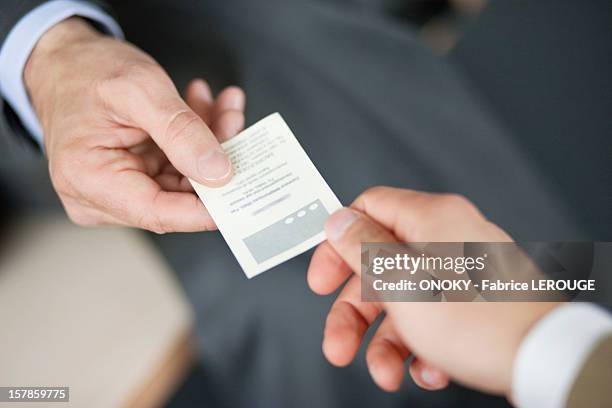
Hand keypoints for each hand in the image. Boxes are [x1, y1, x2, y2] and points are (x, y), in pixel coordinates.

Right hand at [25, 18, 245, 231]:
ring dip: (211, 143)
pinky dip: (198, 138)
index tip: (245, 190)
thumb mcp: (139, 90)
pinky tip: (207, 107)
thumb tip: (219, 173)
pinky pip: (178, 167)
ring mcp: (119, 188)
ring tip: (226, 107)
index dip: (207, 208)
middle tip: (236, 121)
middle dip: (215, 160)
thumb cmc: (85, 71)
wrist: (65, 60)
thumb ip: (181, 132)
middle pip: (177, 196)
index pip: (159, 213)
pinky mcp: (135, 177)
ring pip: (185, 179)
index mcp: (89, 180)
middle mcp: (100, 196)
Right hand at [308, 187, 556, 397]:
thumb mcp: (401, 281)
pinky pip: (433, 317)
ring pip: (404, 299)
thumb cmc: (476, 320)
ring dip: (387, 342)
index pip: (367, 209)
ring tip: (387, 373)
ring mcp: (462, 270)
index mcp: (430, 218)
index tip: (322, 279)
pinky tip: (427, 369)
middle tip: (339, 347)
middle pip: (379, 266)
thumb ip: (362, 247)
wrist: (544, 358)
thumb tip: (338, 221)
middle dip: (354, 314)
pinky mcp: (475, 301)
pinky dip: (422, 346)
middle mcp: (447, 238)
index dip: (337, 244)